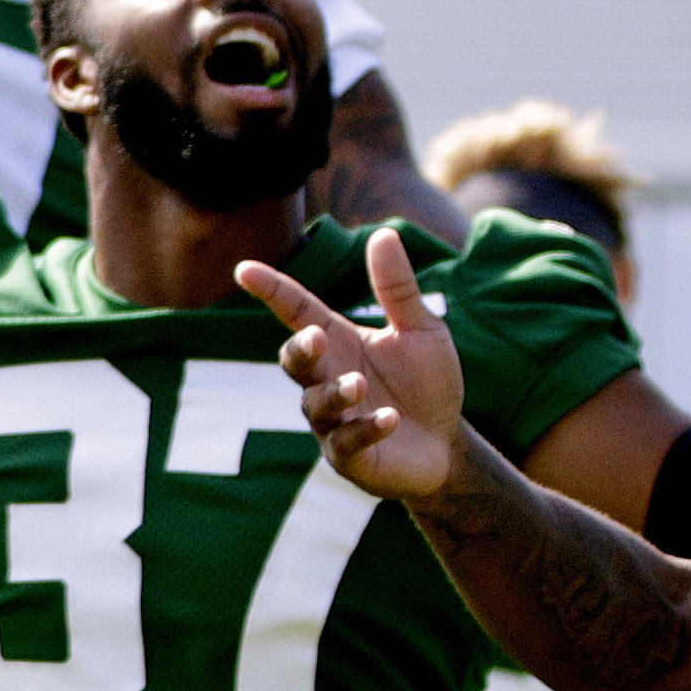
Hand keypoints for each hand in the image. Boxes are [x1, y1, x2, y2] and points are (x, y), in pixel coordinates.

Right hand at [235, 225, 472, 502]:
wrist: (446, 444)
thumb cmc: (427, 384)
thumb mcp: (421, 330)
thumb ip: (398, 288)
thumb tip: (385, 233)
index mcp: (339, 342)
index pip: (296, 312)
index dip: (272, 291)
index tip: (245, 270)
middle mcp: (326, 379)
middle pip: (293, 361)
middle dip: (300, 349)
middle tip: (317, 338)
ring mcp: (332, 421)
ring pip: (315, 404)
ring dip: (335, 393)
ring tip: (360, 385)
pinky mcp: (349, 457)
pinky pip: (346, 443)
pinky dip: (366, 429)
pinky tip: (390, 419)